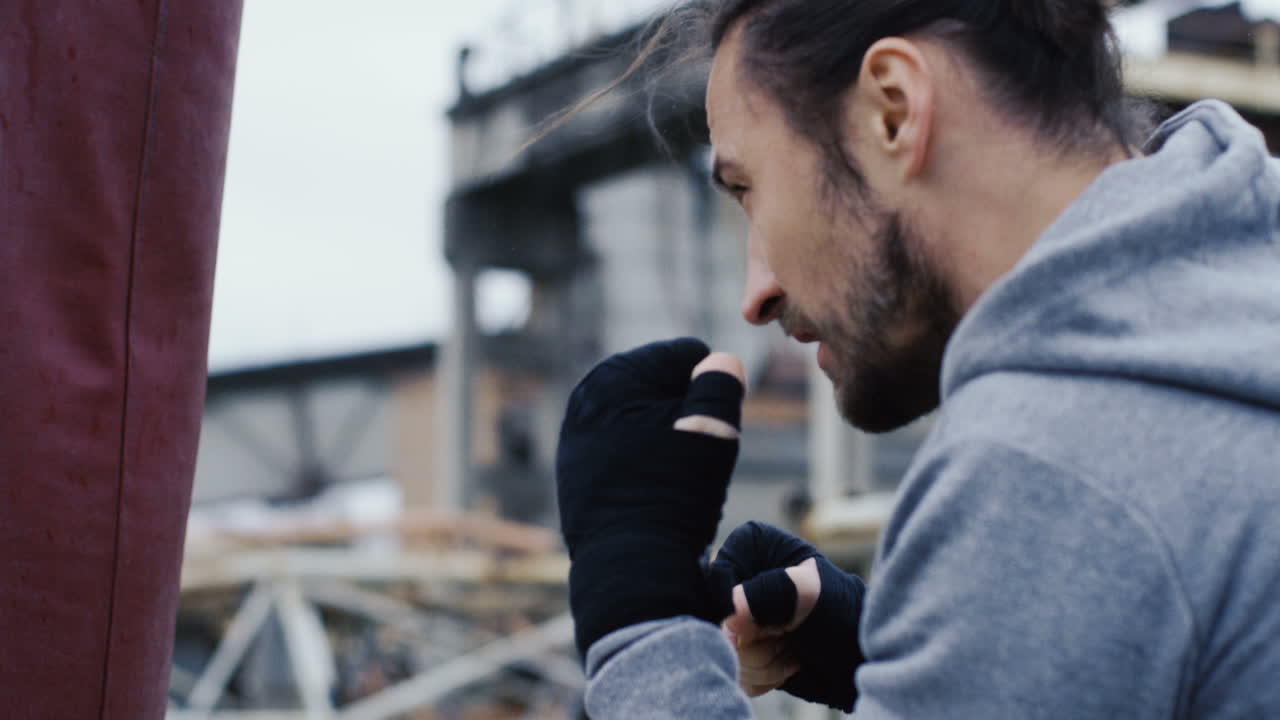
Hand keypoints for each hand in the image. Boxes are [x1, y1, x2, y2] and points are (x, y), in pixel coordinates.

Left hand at [556, 338, 745, 658]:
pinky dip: (646, 463)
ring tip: (676, 477)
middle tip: (695, 456)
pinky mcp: (577, 472)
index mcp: (614, 373)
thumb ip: (721, 382)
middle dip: (688, 412)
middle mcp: (586, 397)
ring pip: (646, 421)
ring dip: (669, 438)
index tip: (712, 429)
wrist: (628, 565)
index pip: (686, 355)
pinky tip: (654, 492)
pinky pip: (627, 452)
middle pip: (663, 386)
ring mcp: (577, 437)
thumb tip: (718, 361)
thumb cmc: (674, 493)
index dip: (713, 389)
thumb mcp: (713, 428)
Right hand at [708, 522, 866, 712]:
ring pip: (723, 649)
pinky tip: (789, 662)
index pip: (715, 579)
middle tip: (788, 636)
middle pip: (714, 619)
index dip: (736, 608)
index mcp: (750, 544)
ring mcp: (739, 614)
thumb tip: (729, 620)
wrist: (860, 654)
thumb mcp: (809, 593)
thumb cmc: (841, 611)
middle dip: (753, 640)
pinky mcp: (742, 646)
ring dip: (762, 660)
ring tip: (793, 649)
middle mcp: (739, 576)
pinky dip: (763, 675)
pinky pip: (732, 669)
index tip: (769, 621)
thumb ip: (766, 595)